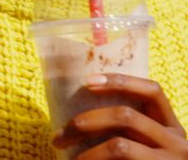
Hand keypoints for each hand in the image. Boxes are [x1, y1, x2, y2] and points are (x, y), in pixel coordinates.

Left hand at [53, 73, 187, 158]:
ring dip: (85, 154)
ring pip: (119, 146)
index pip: (152, 92)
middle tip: (58, 137)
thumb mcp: (150, 147)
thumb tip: (77, 120)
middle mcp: (179, 144)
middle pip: (125, 116)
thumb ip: (129, 132)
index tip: (87, 81)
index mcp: (173, 128)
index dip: (121, 81)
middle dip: (84, 122)